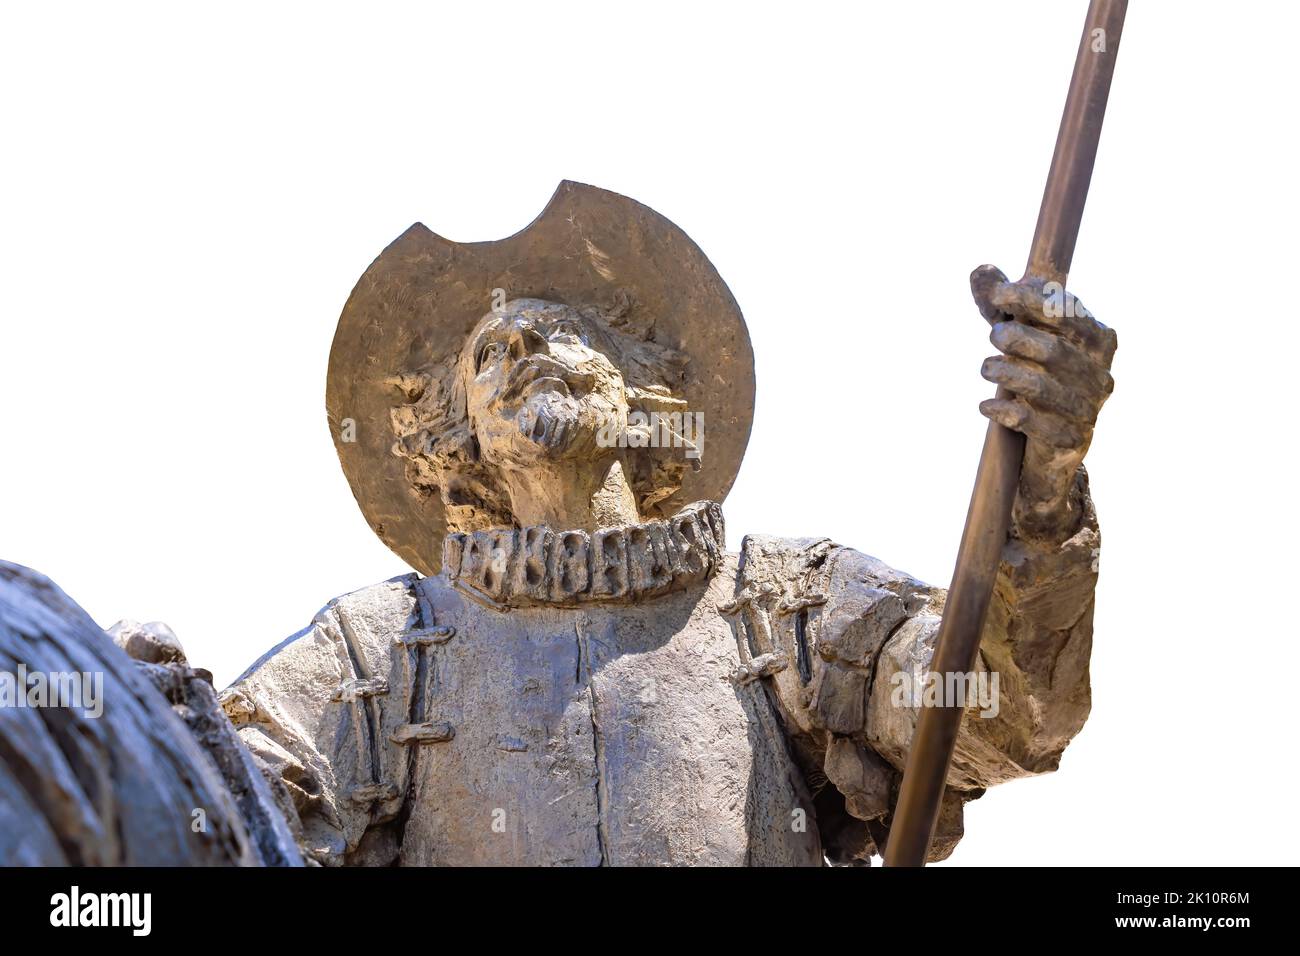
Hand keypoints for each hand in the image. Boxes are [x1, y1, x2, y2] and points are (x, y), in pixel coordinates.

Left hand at [970, 265, 1116, 540]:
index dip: (1034, 300)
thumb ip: (1003, 305)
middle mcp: (1100, 373)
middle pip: (1057, 350)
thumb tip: (980, 270)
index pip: (1068, 312)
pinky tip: (986, 406)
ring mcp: (1088, 410)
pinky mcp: (1070, 441)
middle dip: (1020, 338)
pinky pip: (1035, 424)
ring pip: (1044, 387)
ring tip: (986, 367)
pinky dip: (1006, 411)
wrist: (1049, 448)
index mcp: (1098, 339)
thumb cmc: (1036, 377)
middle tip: (994, 335)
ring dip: (1008, 374)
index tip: (1000, 294)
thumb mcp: (1020, 337)